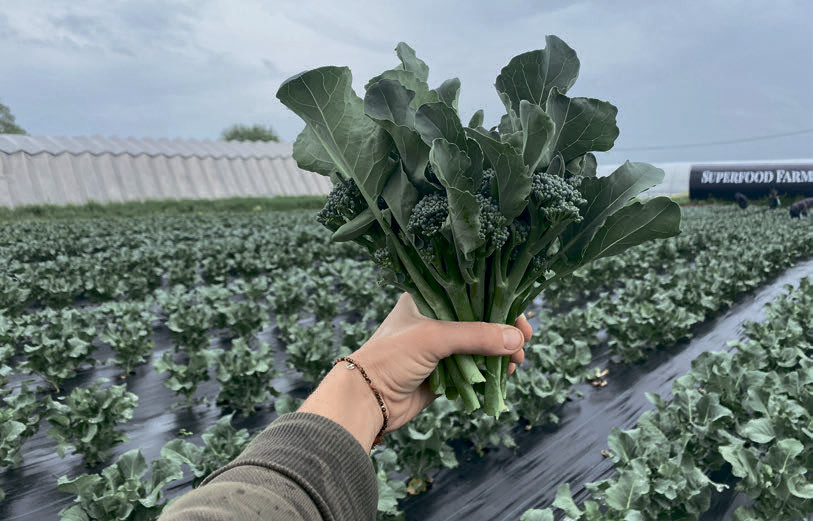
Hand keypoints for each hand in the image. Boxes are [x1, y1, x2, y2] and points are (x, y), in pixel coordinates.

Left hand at [300, 293, 531, 451]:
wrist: (367, 399)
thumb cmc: (392, 356)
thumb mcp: (434, 337)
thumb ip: (476, 336)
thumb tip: (516, 340)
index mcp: (428, 297)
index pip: (473, 292)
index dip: (500, 303)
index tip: (520, 319)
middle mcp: (436, 318)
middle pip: (481, 319)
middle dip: (504, 332)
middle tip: (523, 344)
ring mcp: (440, 347)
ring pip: (480, 346)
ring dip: (500, 353)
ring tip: (514, 363)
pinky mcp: (444, 372)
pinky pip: (474, 369)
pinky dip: (490, 372)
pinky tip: (502, 376)